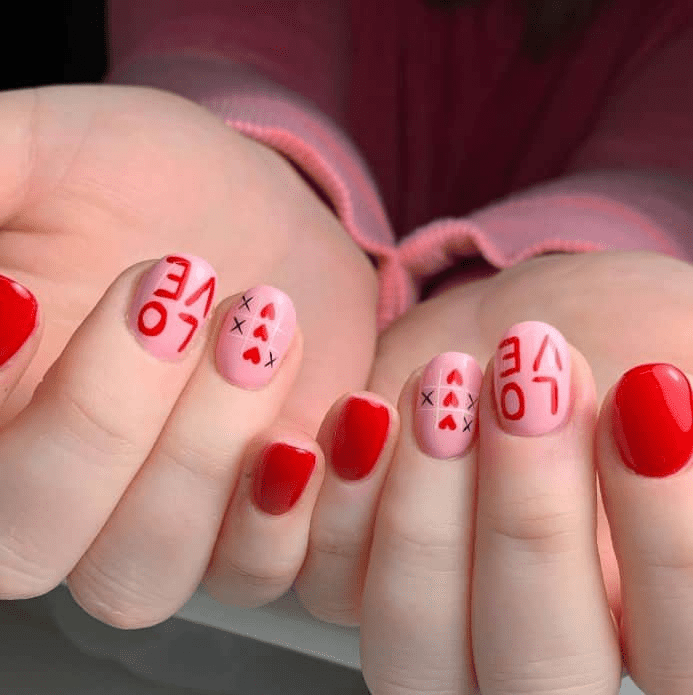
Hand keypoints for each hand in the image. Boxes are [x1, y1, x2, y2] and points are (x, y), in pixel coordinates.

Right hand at [0, 84, 376, 623]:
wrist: (266, 214)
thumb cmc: (147, 180)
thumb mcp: (49, 151)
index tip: (22, 292)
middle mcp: (64, 489)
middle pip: (30, 544)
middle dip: (101, 420)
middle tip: (176, 286)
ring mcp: (163, 518)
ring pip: (143, 575)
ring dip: (207, 451)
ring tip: (265, 317)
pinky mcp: (256, 523)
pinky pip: (259, 574)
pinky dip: (297, 503)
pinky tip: (342, 408)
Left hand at [292, 249, 692, 693]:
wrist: (525, 325)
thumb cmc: (620, 339)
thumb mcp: (684, 351)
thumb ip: (685, 436)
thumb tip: (679, 434)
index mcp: (645, 625)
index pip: (676, 653)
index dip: (664, 544)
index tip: (649, 398)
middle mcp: (538, 645)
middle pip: (533, 668)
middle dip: (530, 523)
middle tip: (532, 391)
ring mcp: (441, 621)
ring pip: (413, 643)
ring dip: (423, 512)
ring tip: (446, 384)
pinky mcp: (359, 574)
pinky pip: (329, 586)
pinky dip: (342, 502)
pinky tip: (366, 414)